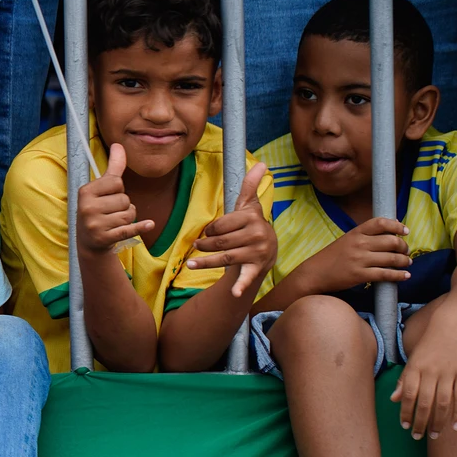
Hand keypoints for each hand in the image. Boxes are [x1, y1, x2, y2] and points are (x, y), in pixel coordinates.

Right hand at [75, 143, 154, 255]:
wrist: (89, 242)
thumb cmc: (97, 209)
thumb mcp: (101, 189)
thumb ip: (113, 168)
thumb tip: (119, 145)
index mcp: (85, 192)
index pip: (116, 182)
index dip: (118, 188)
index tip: (108, 196)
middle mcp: (87, 208)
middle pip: (124, 199)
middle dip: (124, 205)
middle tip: (111, 212)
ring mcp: (95, 225)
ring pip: (129, 214)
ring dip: (129, 218)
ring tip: (115, 222)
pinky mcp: (104, 238)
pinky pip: (129, 229)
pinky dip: (140, 227)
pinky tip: (149, 225)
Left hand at [187, 162, 276, 296]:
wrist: (266, 252)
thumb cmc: (251, 227)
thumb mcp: (250, 206)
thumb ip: (250, 186)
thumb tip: (260, 163)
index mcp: (253, 218)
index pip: (221, 225)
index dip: (210, 229)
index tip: (206, 233)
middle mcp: (258, 235)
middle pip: (220, 242)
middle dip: (204, 245)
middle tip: (196, 247)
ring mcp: (258, 253)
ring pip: (223, 258)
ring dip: (204, 262)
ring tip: (190, 264)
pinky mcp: (256, 269)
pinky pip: (247, 277)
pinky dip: (241, 286)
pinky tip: (234, 293)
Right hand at [300, 217, 411, 293]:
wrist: (313, 274)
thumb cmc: (331, 257)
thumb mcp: (347, 240)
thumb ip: (366, 234)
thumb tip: (394, 227)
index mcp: (355, 233)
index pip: (381, 223)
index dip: (397, 226)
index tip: (405, 231)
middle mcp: (359, 244)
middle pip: (391, 241)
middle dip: (404, 247)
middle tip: (406, 251)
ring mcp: (359, 260)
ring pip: (392, 258)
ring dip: (404, 261)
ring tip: (406, 262)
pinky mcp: (359, 275)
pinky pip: (385, 274)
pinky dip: (399, 275)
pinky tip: (405, 276)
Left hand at [392, 304, 456, 438]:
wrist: (453, 323)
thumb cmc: (429, 344)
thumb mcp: (413, 359)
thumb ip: (405, 379)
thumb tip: (394, 399)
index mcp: (415, 368)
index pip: (408, 395)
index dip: (406, 413)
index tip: (404, 426)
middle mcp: (431, 372)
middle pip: (424, 403)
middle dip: (420, 422)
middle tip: (417, 436)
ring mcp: (449, 372)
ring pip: (442, 403)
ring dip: (438, 422)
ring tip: (433, 435)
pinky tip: (456, 426)